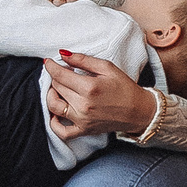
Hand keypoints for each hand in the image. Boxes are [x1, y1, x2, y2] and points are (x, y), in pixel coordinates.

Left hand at [43, 53, 158, 137]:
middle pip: (56, 88)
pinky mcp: (84, 130)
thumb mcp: (107, 67)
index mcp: (89, 87)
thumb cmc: (124, 88)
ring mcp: (82, 120)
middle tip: (62, 74)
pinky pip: (61, 132)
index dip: (51, 66)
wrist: (138, 111)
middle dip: (55, 78)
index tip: (48, 62)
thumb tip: (63, 54)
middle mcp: (83, 105)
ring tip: (57, 90)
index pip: (60, 75)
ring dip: (51, 96)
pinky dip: (53, 124)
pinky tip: (56, 113)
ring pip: (54, 106)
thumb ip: (83, 60)